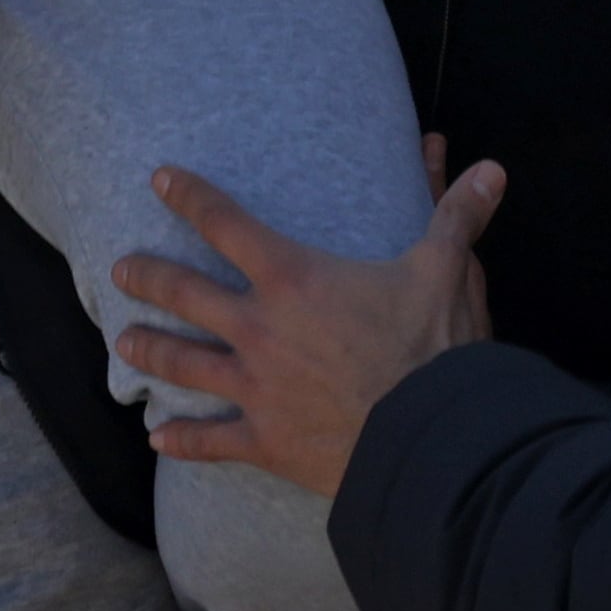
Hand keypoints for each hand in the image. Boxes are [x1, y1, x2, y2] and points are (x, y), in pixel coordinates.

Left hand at [112, 159, 505, 499]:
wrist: (425, 439)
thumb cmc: (431, 348)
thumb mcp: (446, 270)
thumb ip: (457, 215)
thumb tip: (491, 169)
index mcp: (293, 278)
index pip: (226, 224)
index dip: (189, 196)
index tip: (158, 179)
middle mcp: (259, 329)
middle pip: (185, 294)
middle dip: (148, 277)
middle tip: (120, 268)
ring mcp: (254, 388)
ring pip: (183, 364)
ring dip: (148, 351)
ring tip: (122, 343)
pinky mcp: (264, 441)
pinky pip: (211, 441)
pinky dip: (181, 441)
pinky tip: (156, 439)